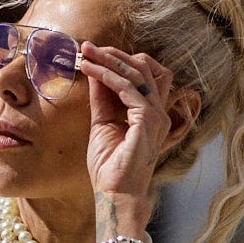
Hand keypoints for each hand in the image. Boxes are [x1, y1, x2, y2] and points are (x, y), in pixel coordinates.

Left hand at [77, 42, 175, 207]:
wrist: (115, 194)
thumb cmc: (110, 168)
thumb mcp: (102, 124)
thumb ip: (102, 98)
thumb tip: (94, 72)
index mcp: (151, 112)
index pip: (142, 74)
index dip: (118, 59)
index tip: (91, 53)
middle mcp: (158, 111)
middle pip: (143, 67)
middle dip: (113, 54)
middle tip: (87, 47)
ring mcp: (156, 115)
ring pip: (136, 72)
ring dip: (108, 60)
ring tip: (85, 54)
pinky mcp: (148, 120)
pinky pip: (127, 87)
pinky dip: (106, 75)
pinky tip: (89, 70)